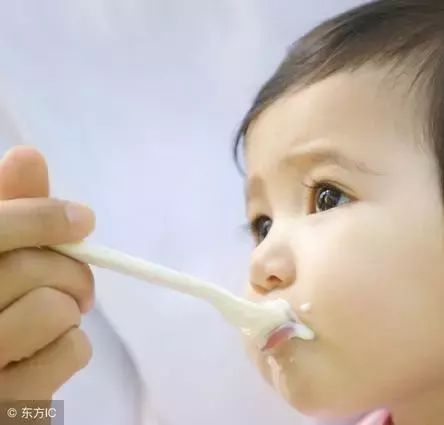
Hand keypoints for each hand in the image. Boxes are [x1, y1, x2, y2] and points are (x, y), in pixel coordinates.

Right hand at [0, 146, 94, 399]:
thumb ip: (6, 216)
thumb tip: (28, 155)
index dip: (40, 216)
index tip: (82, 218)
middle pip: (30, 268)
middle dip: (69, 269)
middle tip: (76, 284)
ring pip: (53, 309)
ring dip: (69, 311)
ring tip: (51, 320)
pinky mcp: (7, 407)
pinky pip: (71, 351)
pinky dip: (73, 347)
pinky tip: (46, 354)